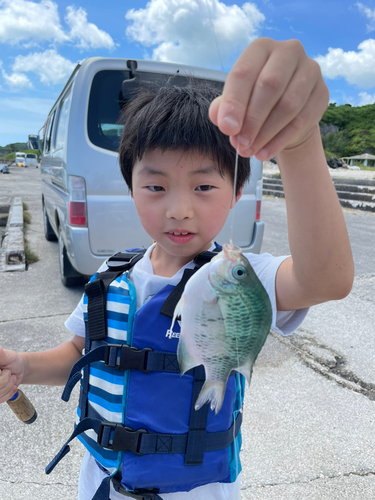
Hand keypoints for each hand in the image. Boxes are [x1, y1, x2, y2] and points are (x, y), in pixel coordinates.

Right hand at [0, 347, 24, 402]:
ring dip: (8, 386)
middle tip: (8, 373)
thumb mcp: (9, 356)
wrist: (19, 370)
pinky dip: (8, 393)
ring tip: (10, 378)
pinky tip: (10, 386)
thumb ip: (2, 354)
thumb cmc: (13, 361)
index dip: (1, 374)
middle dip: (5, 380)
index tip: (3, 370)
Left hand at [209, 38, 328, 159]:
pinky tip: (264, 153)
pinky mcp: (322, 93)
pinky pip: (301, 120)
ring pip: (288, 105)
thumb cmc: (255, 102)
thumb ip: (223, 108)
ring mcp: (310, 71)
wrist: (287, 113)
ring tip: (249, 151)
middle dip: (252, 120)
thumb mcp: (236, 102)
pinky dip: (280, 140)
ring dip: (266, 133)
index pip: (244, 72)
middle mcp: (289, 52)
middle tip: (240, 144)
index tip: (226, 129)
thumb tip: (222, 120)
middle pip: (269, 86)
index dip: (234, 103)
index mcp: (261, 48)